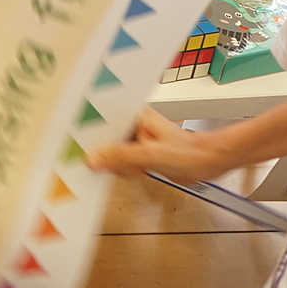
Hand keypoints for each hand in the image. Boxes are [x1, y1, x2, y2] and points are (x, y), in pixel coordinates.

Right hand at [86, 107, 235, 183]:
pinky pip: (123, 161)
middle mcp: (133, 124)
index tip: (76, 145)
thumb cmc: (188, 152)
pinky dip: (124, 169)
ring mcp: (136, 139)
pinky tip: (136, 172)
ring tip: (136, 168)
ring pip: (112, 152)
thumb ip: (121, 156)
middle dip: (104, 153)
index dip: (88, 132)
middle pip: (104, 137)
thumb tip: (93, 159)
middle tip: (107, 162)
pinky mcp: (141, 152)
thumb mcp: (150, 154)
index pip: (102, 120)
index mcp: (133, 115)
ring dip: (118, 165)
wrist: (210, 162)